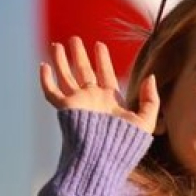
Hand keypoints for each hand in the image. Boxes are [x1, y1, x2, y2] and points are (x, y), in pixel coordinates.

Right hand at [40, 36, 158, 134]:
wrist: (104, 156)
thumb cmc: (126, 143)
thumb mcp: (145, 121)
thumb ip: (151, 99)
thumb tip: (151, 77)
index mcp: (110, 102)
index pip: (104, 75)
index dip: (102, 60)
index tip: (99, 45)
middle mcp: (92, 100)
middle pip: (83, 72)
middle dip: (79, 56)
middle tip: (75, 39)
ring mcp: (79, 104)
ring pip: (67, 77)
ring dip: (62, 61)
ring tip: (59, 44)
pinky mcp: (66, 109)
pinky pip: (52, 92)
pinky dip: (46, 80)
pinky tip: (44, 65)